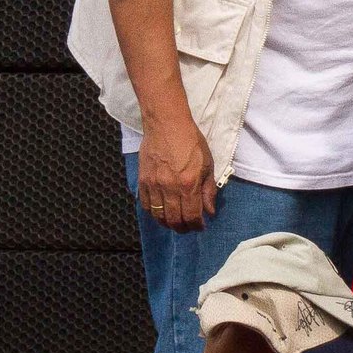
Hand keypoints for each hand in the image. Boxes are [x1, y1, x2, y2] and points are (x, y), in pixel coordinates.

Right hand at [138, 115, 216, 232]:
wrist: (166, 124)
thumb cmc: (190, 141)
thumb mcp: (207, 164)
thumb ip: (208, 190)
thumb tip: (210, 211)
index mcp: (189, 184)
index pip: (192, 216)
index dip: (197, 226)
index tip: (200, 226)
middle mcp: (170, 188)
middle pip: (174, 220)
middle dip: (183, 228)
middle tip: (188, 227)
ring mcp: (154, 185)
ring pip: (158, 216)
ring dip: (167, 223)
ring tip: (175, 222)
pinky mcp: (143, 181)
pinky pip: (146, 205)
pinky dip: (154, 213)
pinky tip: (161, 211)